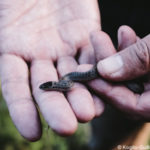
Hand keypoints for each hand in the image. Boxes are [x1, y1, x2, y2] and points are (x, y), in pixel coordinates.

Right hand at [0, 0, 101, 140]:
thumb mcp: (4, 13)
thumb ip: (3, 35)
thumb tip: (5, 56)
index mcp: (14, 51)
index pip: (16, 87)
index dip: (22, 111)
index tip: (32, 134)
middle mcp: (40, 55)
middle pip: (48, 87)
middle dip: (57, 107)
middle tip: (67, 127)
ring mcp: (63, 48)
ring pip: (72, 77)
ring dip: (80, 96)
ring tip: (88, 114)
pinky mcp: (85, 37)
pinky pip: (91, 58)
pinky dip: (96, 73)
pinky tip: (102, 89)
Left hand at [89, 25, 149, 119]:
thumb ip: (138, 60)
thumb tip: (104, 70)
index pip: (129, 105)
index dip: (105, 88)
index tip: (84, 70)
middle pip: (125, 88)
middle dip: (106, 64)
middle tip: (91, 44)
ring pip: (130, 74)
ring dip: (116, 53)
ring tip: (102, 35)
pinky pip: (140, 65)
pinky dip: (131, 50)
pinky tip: (124, 33)